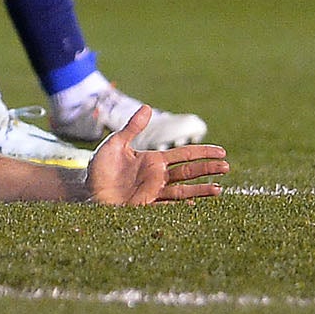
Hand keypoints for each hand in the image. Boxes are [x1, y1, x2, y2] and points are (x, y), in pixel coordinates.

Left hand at [84, 107, 227, 204]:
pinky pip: (167, 206)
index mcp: (154, 160)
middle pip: (189, 171)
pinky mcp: (146, 205)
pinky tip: (195, 206)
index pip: (184, 154)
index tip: (221, 151)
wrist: (87, 190)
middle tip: (227, 167)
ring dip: (201, 189)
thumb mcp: (116, 144)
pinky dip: (181, 206)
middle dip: (208, 169)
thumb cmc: (100, 167)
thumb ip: (132, 128)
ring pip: (183, 190)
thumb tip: (148, 107)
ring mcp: (154, 192)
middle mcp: (157, 176)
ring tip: (219, 189)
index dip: (202, 152)